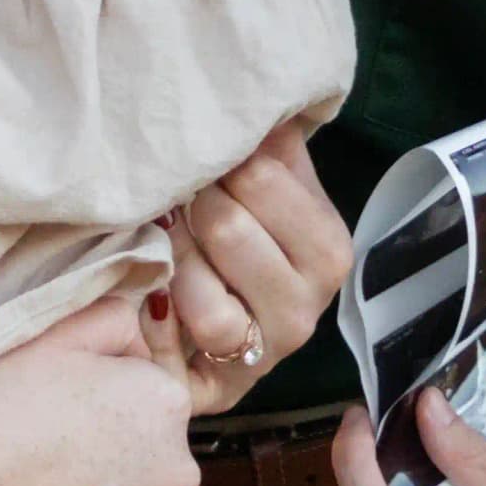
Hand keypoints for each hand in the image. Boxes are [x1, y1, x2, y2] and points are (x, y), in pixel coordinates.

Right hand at [0, 302, 198, 485]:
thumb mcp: (51, 339)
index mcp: (164, 401)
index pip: (144, 390)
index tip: (55, 407)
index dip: (98, 395)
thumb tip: (137, 322)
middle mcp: (178, 468)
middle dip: (110, 449)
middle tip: (45, 450)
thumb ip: (109, 319)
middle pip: (147, 450)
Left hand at [153, 120, 350, 412]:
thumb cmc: (234, 245)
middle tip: (174, 201)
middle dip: (190, 208)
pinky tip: (158, 293)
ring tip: (166, 244)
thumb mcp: (263, 189)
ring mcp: (270, 351)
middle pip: (230, 227)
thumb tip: (264, 95)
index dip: (218, 162)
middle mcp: (311, 304)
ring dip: (176, 261)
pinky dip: (167, 310)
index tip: (201, 162)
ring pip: (212, 295)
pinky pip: (189, 344)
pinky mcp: (227, 390)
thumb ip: (270, 147)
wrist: (199, 335)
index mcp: (328, 245)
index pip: (262, 174)